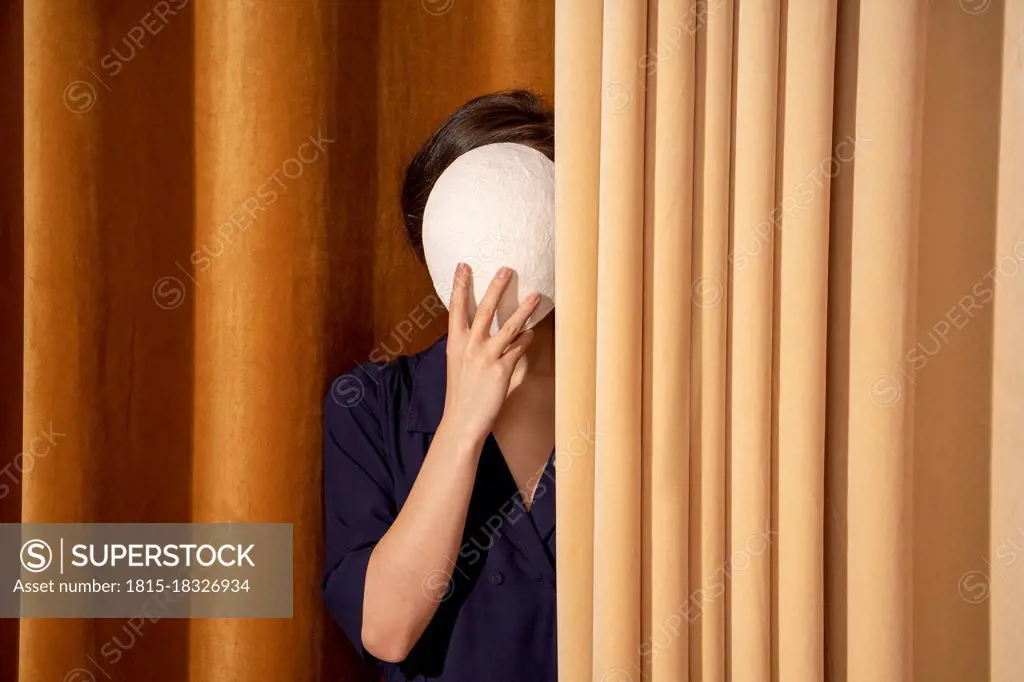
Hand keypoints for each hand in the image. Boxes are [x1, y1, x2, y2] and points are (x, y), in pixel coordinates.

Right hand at [440, 263, 539, 445]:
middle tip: (506, 269)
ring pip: (509, 327)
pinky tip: (532, 333)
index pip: (456, 308)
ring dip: (524, 310)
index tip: (463, 266)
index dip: (460, 286)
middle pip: (485, 309)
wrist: (462, 421)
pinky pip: (519, 348)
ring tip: (536, 295)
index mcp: (455, 344)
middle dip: (496, 287)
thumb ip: (467, 346)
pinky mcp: (502, 370)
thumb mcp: (457, 365)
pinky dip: (526, 339)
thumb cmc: (461, 394)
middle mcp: (469, 346)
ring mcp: (486, 357)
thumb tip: (481, 332)